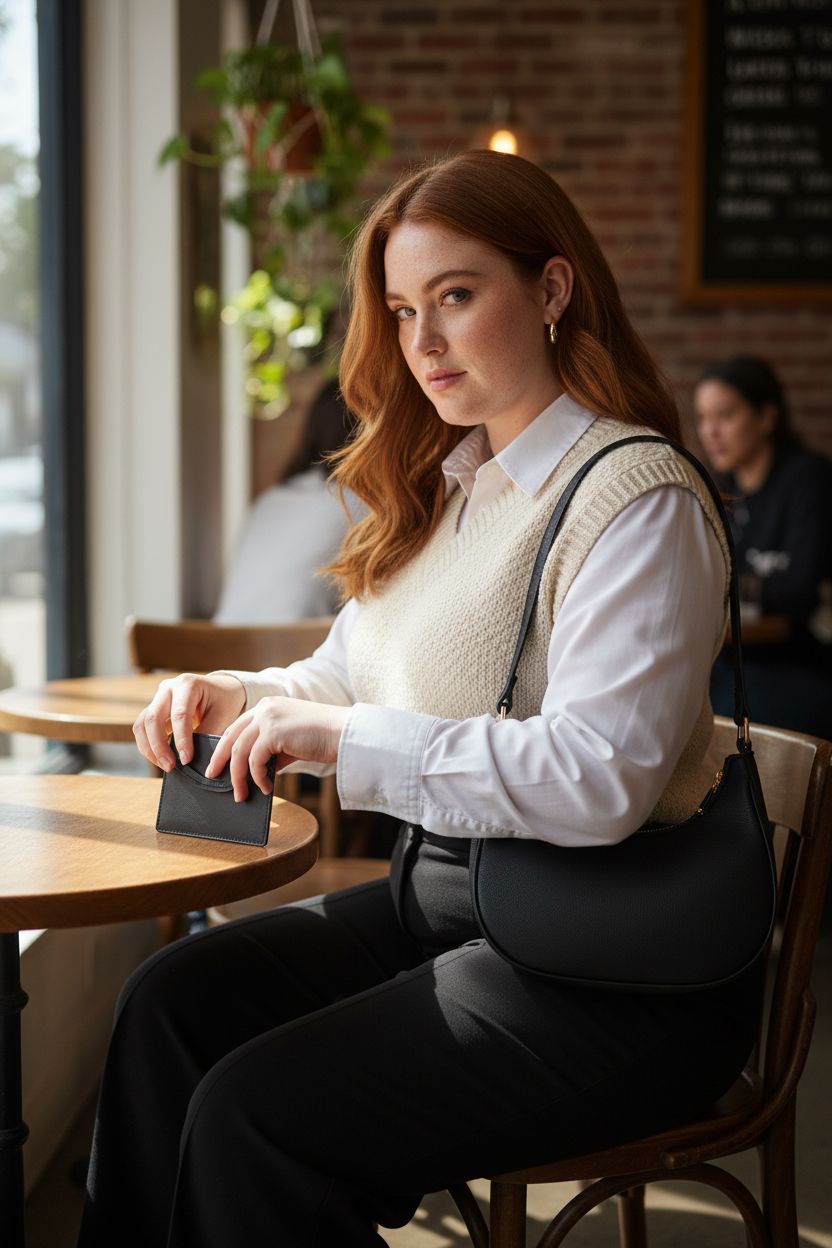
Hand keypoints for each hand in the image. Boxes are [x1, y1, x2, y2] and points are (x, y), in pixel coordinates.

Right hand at [133, 672, 247, 770]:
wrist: (221, 689)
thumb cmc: (224, 701)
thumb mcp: (223, 716)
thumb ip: (207, 733)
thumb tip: (189, 757)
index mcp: (188, 684)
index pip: (179, 715)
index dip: (181, 740)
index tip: (187, 759)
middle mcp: (168, 688)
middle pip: (153, 719)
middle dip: (159, 747)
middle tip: (170, 766)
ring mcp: (158, 697)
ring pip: (142, 724)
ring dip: (150, 748)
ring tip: (165, 765)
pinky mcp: (153, 709)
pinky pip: (142, 728)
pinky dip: (148, 745)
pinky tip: (160, 758)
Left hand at [205, 696, 350, 801]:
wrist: (344, 733)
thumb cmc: (323, 738)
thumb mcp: (292, 742)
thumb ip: (273, 751)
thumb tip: (258, 772)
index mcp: (268, 706)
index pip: (238, 726)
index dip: (225, 746)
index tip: (218, 762)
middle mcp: (264, 708)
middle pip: (231, 736)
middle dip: (220, 759)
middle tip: (213, 777)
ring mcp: (268, 718)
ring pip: (239, 751)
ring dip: (238, 776)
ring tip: (242, 794)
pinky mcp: (274, 732)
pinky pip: (254, 760)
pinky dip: (257, 777)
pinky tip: (265, 788)